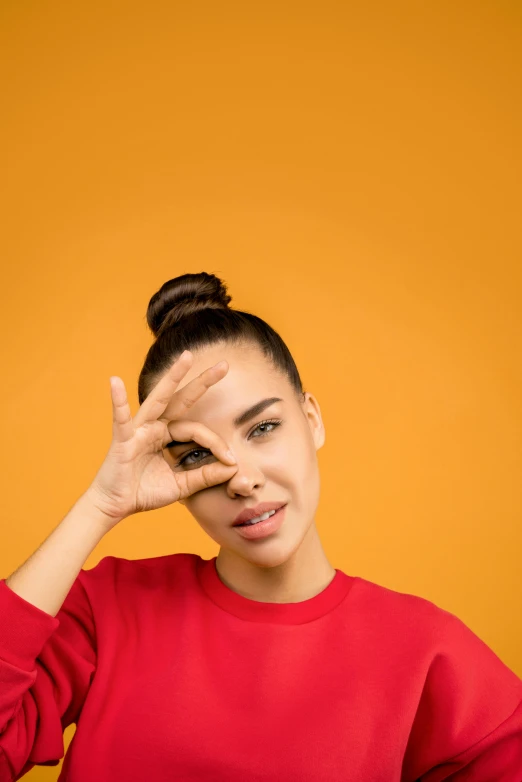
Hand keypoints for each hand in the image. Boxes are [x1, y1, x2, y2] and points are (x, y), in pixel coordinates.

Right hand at [86, 351, 237, 529]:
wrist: (116, 507)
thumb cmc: (145, 492)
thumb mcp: (182, 486)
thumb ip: (206, 475)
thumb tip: (234, 467)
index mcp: (167, 435)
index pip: (197, 430)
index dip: (216, 443)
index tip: (231, 461)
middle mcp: (154, 426)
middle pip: (182, 399)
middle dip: (202, 382)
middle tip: (224, 365)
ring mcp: (138, 430)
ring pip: (158, 399)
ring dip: (172, 378)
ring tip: (187, 358)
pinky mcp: (123, 440)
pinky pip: (121, 419)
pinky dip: (118, 401)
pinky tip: (115, 382)